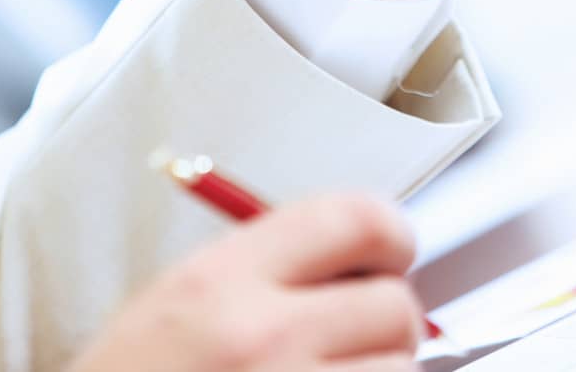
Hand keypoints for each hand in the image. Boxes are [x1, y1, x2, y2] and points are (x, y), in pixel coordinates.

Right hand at [69, 194, 423, 371]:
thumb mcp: (176, 304)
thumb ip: (267, 269)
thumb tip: (363, 260)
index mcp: (220, 280)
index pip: (355, 219)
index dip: (390, 235)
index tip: (390, 254)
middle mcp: (260, 338)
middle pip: (393, 305)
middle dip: (385, 321)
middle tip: (353, 338)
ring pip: (399, 370)